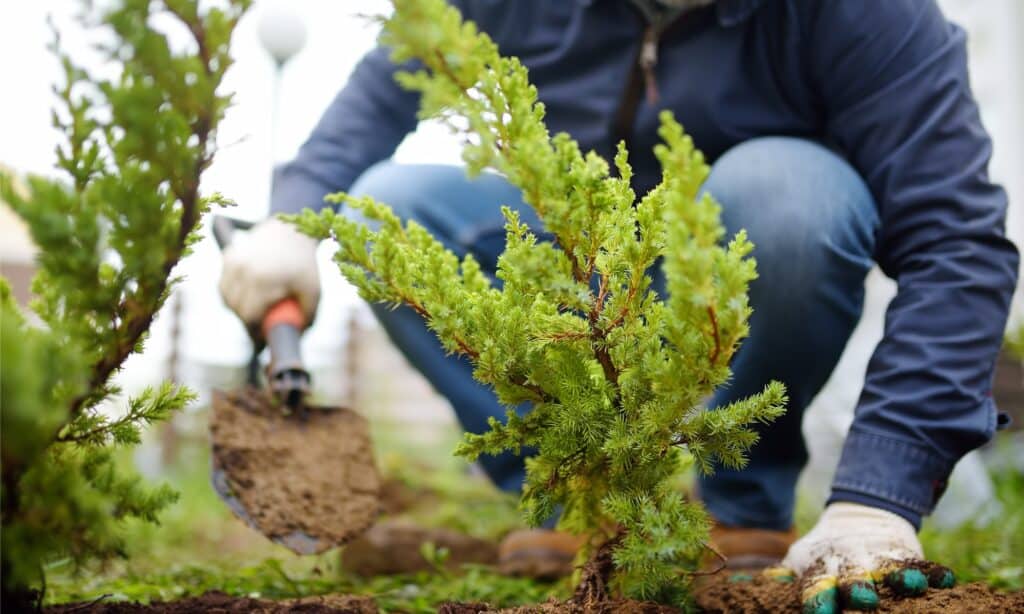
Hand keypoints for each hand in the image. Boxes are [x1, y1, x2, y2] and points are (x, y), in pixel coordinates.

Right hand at [218, 218, 319, 329]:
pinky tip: (247, 295)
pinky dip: (232, 294)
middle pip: (236, 309)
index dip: (254, 332)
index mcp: (264, 279)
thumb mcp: (313, 292)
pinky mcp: (228, 257)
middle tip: (261, 327)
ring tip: (256, 309)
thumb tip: (297, 337)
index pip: (249, 316)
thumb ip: (307, 317)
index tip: (262, 341)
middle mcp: (244, 269)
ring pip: (226, 299)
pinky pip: (224, 286)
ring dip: (238, 309)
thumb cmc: (304, 265)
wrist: (292, 231)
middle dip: (247, 322)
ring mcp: (233, 262)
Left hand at [776, 502, 954, 611]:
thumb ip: (782, 577)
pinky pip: (922, 564)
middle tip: (863, 600)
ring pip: (890, 571)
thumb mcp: (801, 560)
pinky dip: (933, 572)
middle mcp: (851, 567)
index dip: (818, 600)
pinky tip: (946, 579)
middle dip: (858, 591)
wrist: (859, 516)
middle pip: (855, 582)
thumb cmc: (823, 553)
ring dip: (898, 579)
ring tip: (907, 585)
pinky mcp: (906, 554)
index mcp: (821, 571)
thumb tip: (745, 587)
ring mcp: (881, 560)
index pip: (817, 588)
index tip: (817, 611)